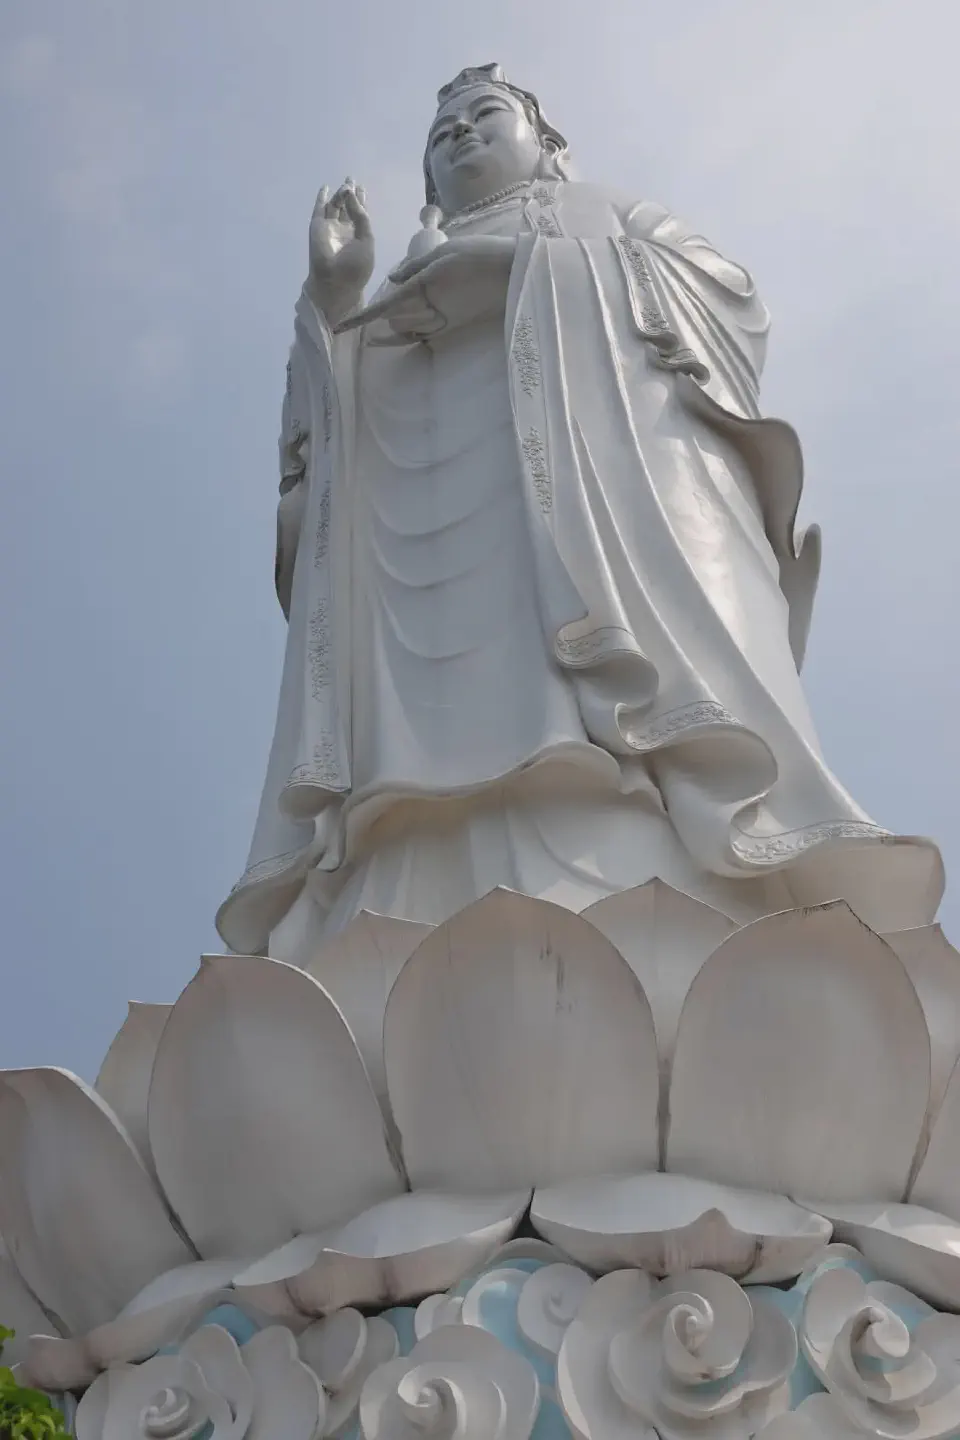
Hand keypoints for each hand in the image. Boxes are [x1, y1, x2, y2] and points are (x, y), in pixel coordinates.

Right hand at [306, 180, 373, 324]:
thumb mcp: (367, 240)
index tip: (362, 188)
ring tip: (347, 185)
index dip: (360, 201)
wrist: (335, 280)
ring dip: (340, 194)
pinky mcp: (317, 226)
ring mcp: (330, 227)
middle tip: (351, 180)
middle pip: (347, 207)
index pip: (359, 214)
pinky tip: (325, 188)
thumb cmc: (355, 265)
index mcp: (358, 235)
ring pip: (335, 205)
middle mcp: (344, 230)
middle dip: (349, 193)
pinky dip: (321, 198)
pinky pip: (319, 209)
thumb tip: (352, 194)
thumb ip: (361, 216)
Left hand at [334, 235, 515, 335]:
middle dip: (376, 320)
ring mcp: (441, 321)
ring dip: (390, 329)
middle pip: (392, 321)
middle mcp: (430, 309)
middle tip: (360, 320)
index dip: (360, 318)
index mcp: (422, 288)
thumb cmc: (476, 255)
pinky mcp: (452, 327)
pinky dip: (407, 336)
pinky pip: (423, 336)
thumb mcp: (441, 253)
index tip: (340, 327)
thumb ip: (414, 267)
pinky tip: (398, 335)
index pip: (384, 307)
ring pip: (406, 331)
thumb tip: (392, 279)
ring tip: (375, 331)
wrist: (509, 274)